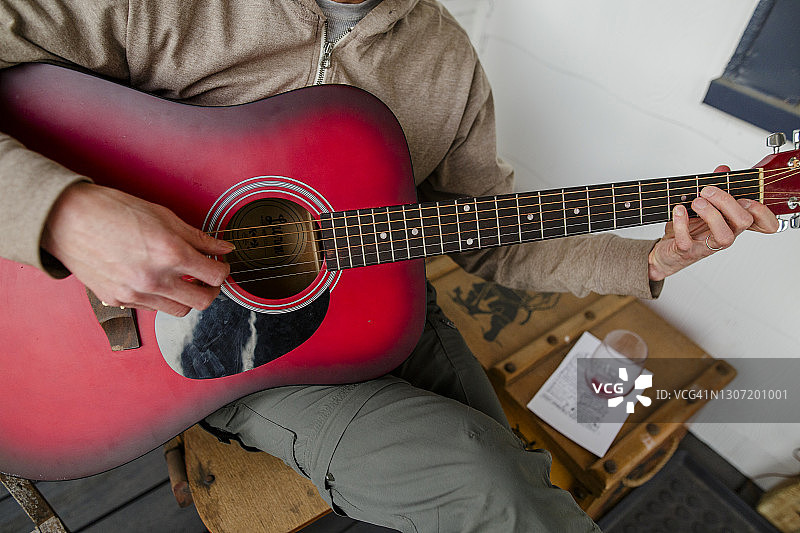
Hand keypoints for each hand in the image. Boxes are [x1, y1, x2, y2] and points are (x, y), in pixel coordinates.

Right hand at [41, 183, 233, 315]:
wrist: (66, 219)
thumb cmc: (111, 211)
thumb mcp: (163, 216)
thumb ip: (198, 237)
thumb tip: (223, 248)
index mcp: (170, 254)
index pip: (215, 276)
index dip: (223, 271)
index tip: (220, 265)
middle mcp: (155, 279)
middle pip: (202, 302)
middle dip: (210, 290)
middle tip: (207, 278)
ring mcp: (135, 294)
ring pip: (178, 310)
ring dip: (186, 297)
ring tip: (181, 280)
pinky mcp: (118, 301)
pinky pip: (151, 308)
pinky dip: (160, 298)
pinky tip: (155, 280)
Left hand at [648, 165, 778, 280]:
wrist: (667, 252)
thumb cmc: (688, 229)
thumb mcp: (702, 205)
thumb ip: (715, 188)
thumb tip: (723, 169)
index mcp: (732, 224)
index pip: (764, 224)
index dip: (763, 212)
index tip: (745, 198)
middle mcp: (725, 235)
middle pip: (744, 222)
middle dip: (727, 202)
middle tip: (707, 190)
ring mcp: (707, 246)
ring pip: (724, 236)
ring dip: (711, 215)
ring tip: (696, 202)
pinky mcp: (687, 252)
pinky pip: (687, 241)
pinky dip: (681, 224)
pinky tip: (678, 210)